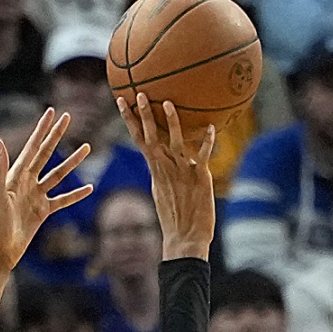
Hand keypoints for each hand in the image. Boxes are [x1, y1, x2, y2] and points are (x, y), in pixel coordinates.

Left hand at [0, 109, 93, 270]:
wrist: (1, 247)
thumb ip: (0, 167)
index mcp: (16, 174)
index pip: (33, 146)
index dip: (42, 129)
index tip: (51, 112)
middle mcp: (27, 181)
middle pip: (47, 153)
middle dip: (57, 135)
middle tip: (68, 118)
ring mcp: (37, 195)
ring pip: (59, 174)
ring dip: (73, 161)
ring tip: (87, 147)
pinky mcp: (44, 211)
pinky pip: (63, 199)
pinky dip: (76, 194)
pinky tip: (89, 188)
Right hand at [117, 94, 215, 260]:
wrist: (185, 237)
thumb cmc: (175, 217)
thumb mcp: (163, 191)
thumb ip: (164, 172)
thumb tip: (165, 160)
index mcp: (155, 169)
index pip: (139, 138)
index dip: (130, 119)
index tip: (121, 101)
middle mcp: (166, 167)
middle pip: (150, 136)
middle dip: (143, 114)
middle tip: (138, 94)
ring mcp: (182, 171)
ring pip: (174, 141)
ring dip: (170, 122)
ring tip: (167, 103)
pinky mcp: (199, 177)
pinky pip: (202, 155)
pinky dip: (206, 141)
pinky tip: (211, 128)